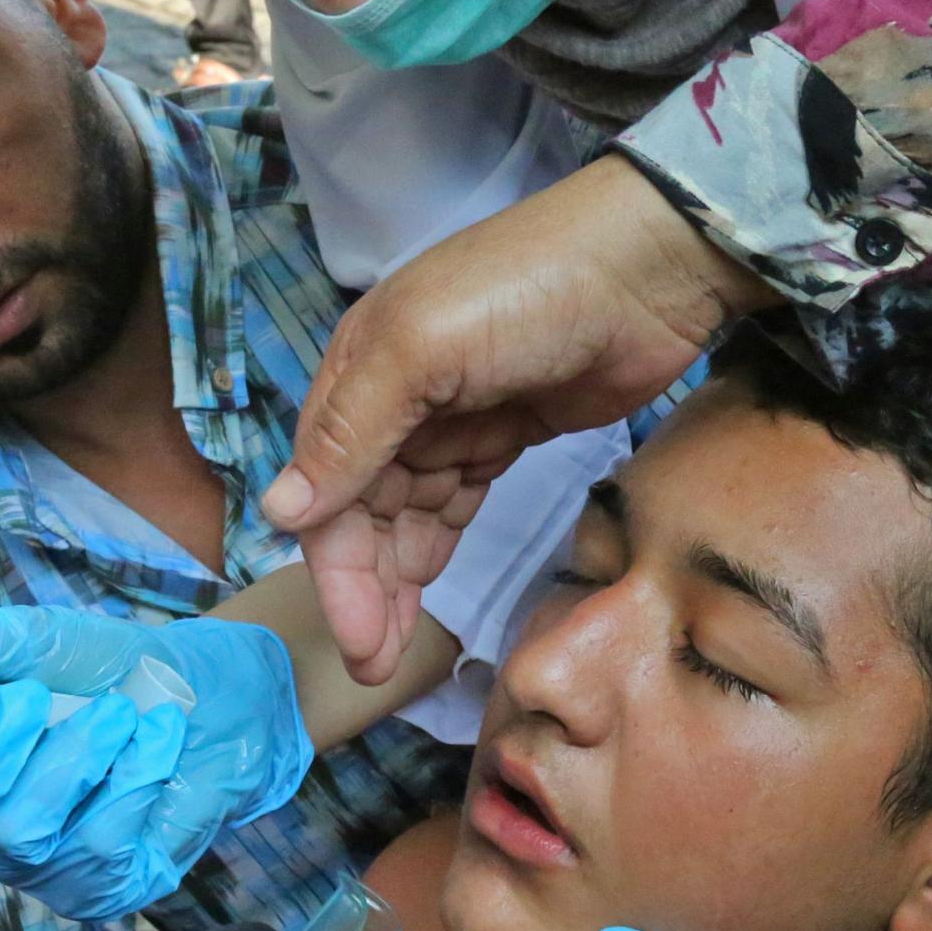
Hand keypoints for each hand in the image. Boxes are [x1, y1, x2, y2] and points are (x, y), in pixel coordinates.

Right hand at [0, 602, 314, 920]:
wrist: (222, 701)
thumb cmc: (113, 671)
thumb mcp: (36, 640)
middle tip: (32, 697)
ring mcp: (28, 866)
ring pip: (14, 839)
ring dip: (74, 760)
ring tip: (121, 713)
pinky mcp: (97, 891)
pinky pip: (94, 854)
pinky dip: (131, 783)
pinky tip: (156, 745)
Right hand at [263, 155, 774, 677]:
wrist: (651, 266)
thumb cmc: (530, 289)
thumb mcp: (424, 350)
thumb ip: (352, 433)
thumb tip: (280, 514)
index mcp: (361, 368)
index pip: (326, 488)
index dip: (337, 570)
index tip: (358, 641)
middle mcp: (396, 396)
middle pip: (362, 511)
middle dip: (364, 589)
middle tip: (378, 664)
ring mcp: (453, 416)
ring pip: (405, 515)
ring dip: (396, 578)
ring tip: (397, 648)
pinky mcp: (506, 433)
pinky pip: (453, 502)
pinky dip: (436, 544)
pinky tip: (428, 588)